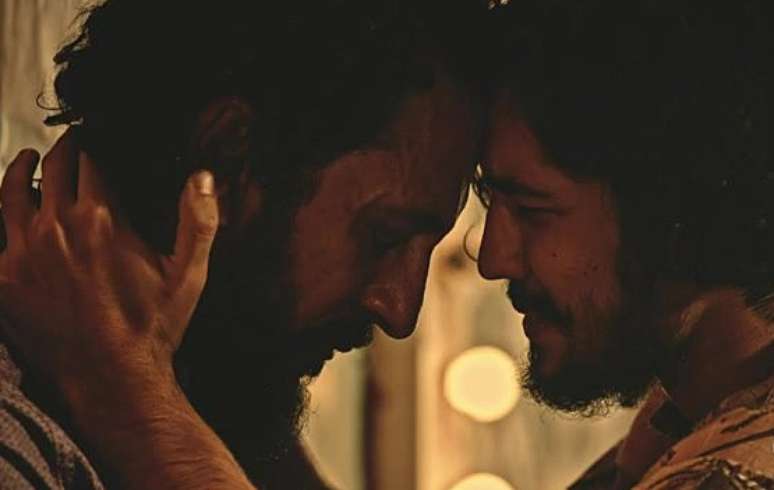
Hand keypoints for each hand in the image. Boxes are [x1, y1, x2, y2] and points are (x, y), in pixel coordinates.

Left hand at [0, 128, 217, 419]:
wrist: (110, 378)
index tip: (98, 136)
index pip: (91, 160)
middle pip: (53, 167)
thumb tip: (202, 175)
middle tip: (71, 143)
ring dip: (20, 168)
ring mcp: (23, 252)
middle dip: (63, 149)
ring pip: (11, 191)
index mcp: (101, 219)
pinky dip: (1, 211)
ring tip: (27, 159)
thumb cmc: (152, 326)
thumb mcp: (189, 274)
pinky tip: (8, 207)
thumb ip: (199, 220)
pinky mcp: (3, 278)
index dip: (95, 142)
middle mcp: (56, 227)